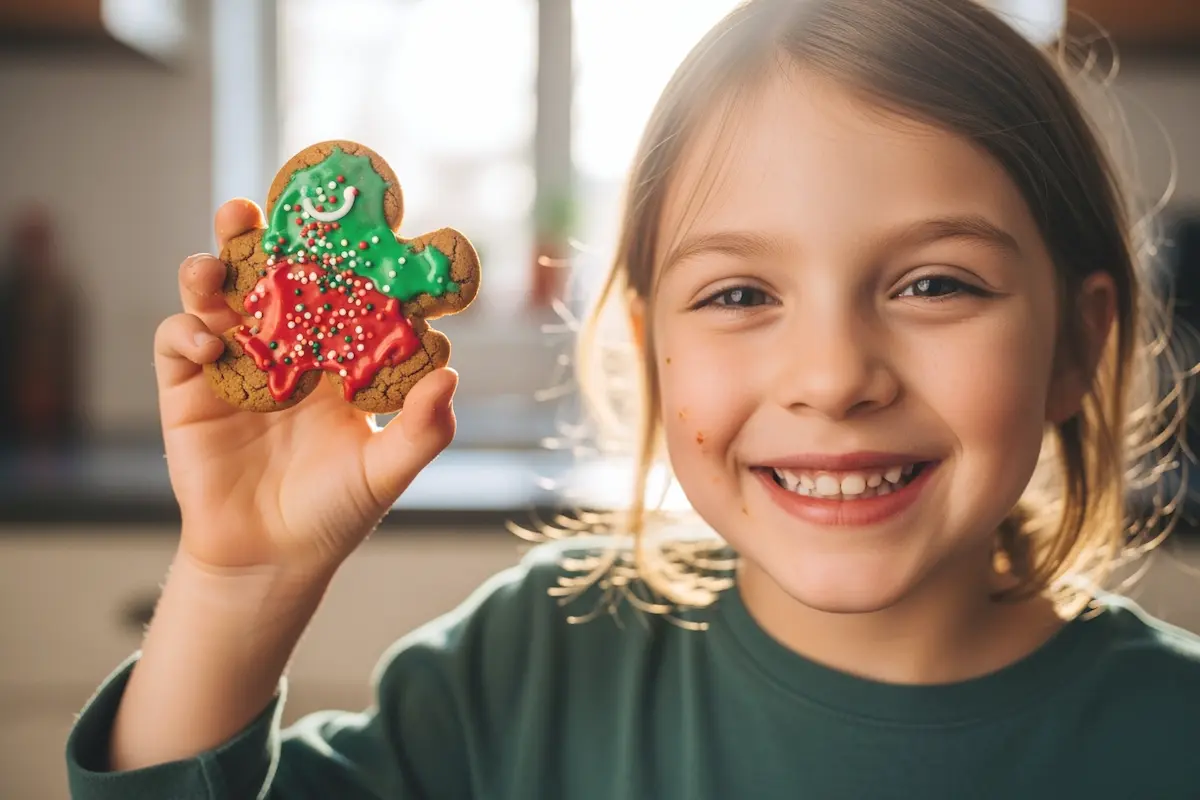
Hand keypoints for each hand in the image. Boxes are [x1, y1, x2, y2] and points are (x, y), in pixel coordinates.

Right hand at [154, 199, 456, 577]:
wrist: (270, 558)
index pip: (336, 291)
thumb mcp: (386, 471)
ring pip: (216, 296)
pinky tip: (209, 346)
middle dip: (261, 238)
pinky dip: (186, 332)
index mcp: (335, 357)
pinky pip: (178, 342)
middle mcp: (283, 349)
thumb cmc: (336, 511)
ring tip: (218, 263)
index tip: (351, 218)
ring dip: (212, 268)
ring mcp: (234, 365)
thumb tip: (452, 373)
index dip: (339, 254)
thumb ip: (422, 429)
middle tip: (261, 207)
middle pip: (268, 276)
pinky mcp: (189, 389)